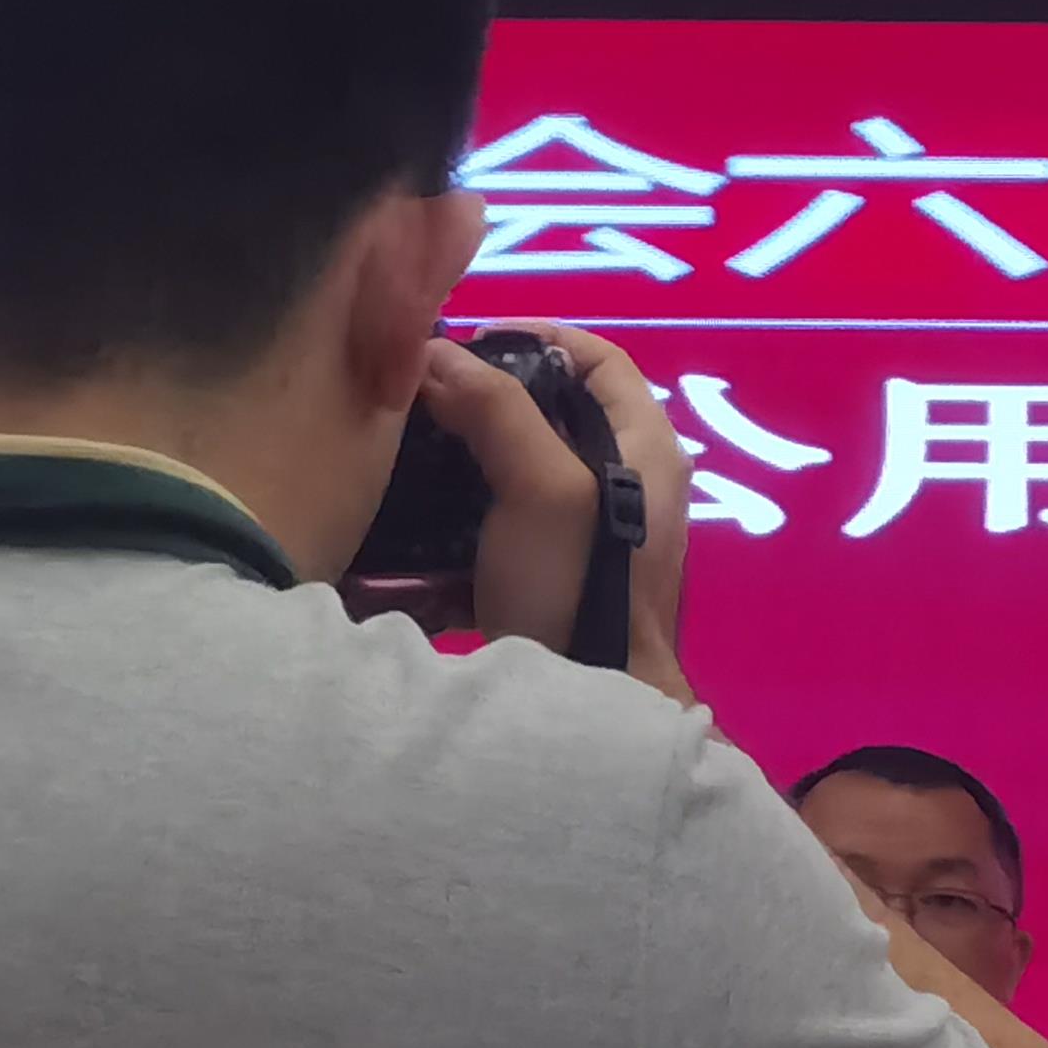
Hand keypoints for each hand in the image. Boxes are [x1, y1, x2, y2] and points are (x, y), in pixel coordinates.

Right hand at [427, 320, 694, 701]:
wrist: (587, 709)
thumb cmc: (580, 589)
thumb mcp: (544, 488)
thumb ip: (498, 411)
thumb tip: (436, 354)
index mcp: (647, 451)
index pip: (600, 359)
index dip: (536, 338)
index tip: (466, 341)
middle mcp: (628, 486)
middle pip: (549, 412)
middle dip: (480, 400)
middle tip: (415, 397)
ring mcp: (591, 536)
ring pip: (515, 472)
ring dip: (458, 461)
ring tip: (399, 452)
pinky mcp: (554, 578)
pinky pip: (497, 532)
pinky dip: (455, 523)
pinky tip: (405, 522)